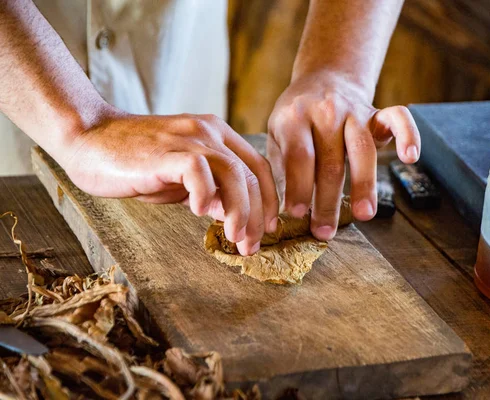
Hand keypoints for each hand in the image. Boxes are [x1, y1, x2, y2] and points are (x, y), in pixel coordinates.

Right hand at [59, 111, 278, 255]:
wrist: (89, 139)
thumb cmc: (136, 163)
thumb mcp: (182, 180)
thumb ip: (210, 192)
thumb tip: (234, 215)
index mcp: (217, 135)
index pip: (258, 167)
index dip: (269, 200)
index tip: (267, 229)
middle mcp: (209, 132)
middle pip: (252, 174)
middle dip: (258, 215)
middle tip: (251, 246)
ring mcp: (188, 138)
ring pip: (234, 173)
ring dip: (240, 211)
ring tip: (235, 238)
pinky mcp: (166, 151)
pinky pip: (198, 170)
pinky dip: (205, 194)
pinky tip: (199, 213)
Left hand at [267, 72, 420, 240]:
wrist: (323, 79)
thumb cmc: (297, 120)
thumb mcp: (277, 135)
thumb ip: (280, 168)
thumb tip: (277, 215)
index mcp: (294, 117)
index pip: (299, 156)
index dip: (298, 186)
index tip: (296, 214)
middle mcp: (326, 111)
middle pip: (330, 161)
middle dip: (327, 201)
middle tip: (324, 231)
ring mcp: (354, 110)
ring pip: (362, 149)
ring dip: (364, 184)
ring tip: (365, 215)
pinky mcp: (377, 112)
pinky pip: (399, 118)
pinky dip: (409, 134)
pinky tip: (411, 157)